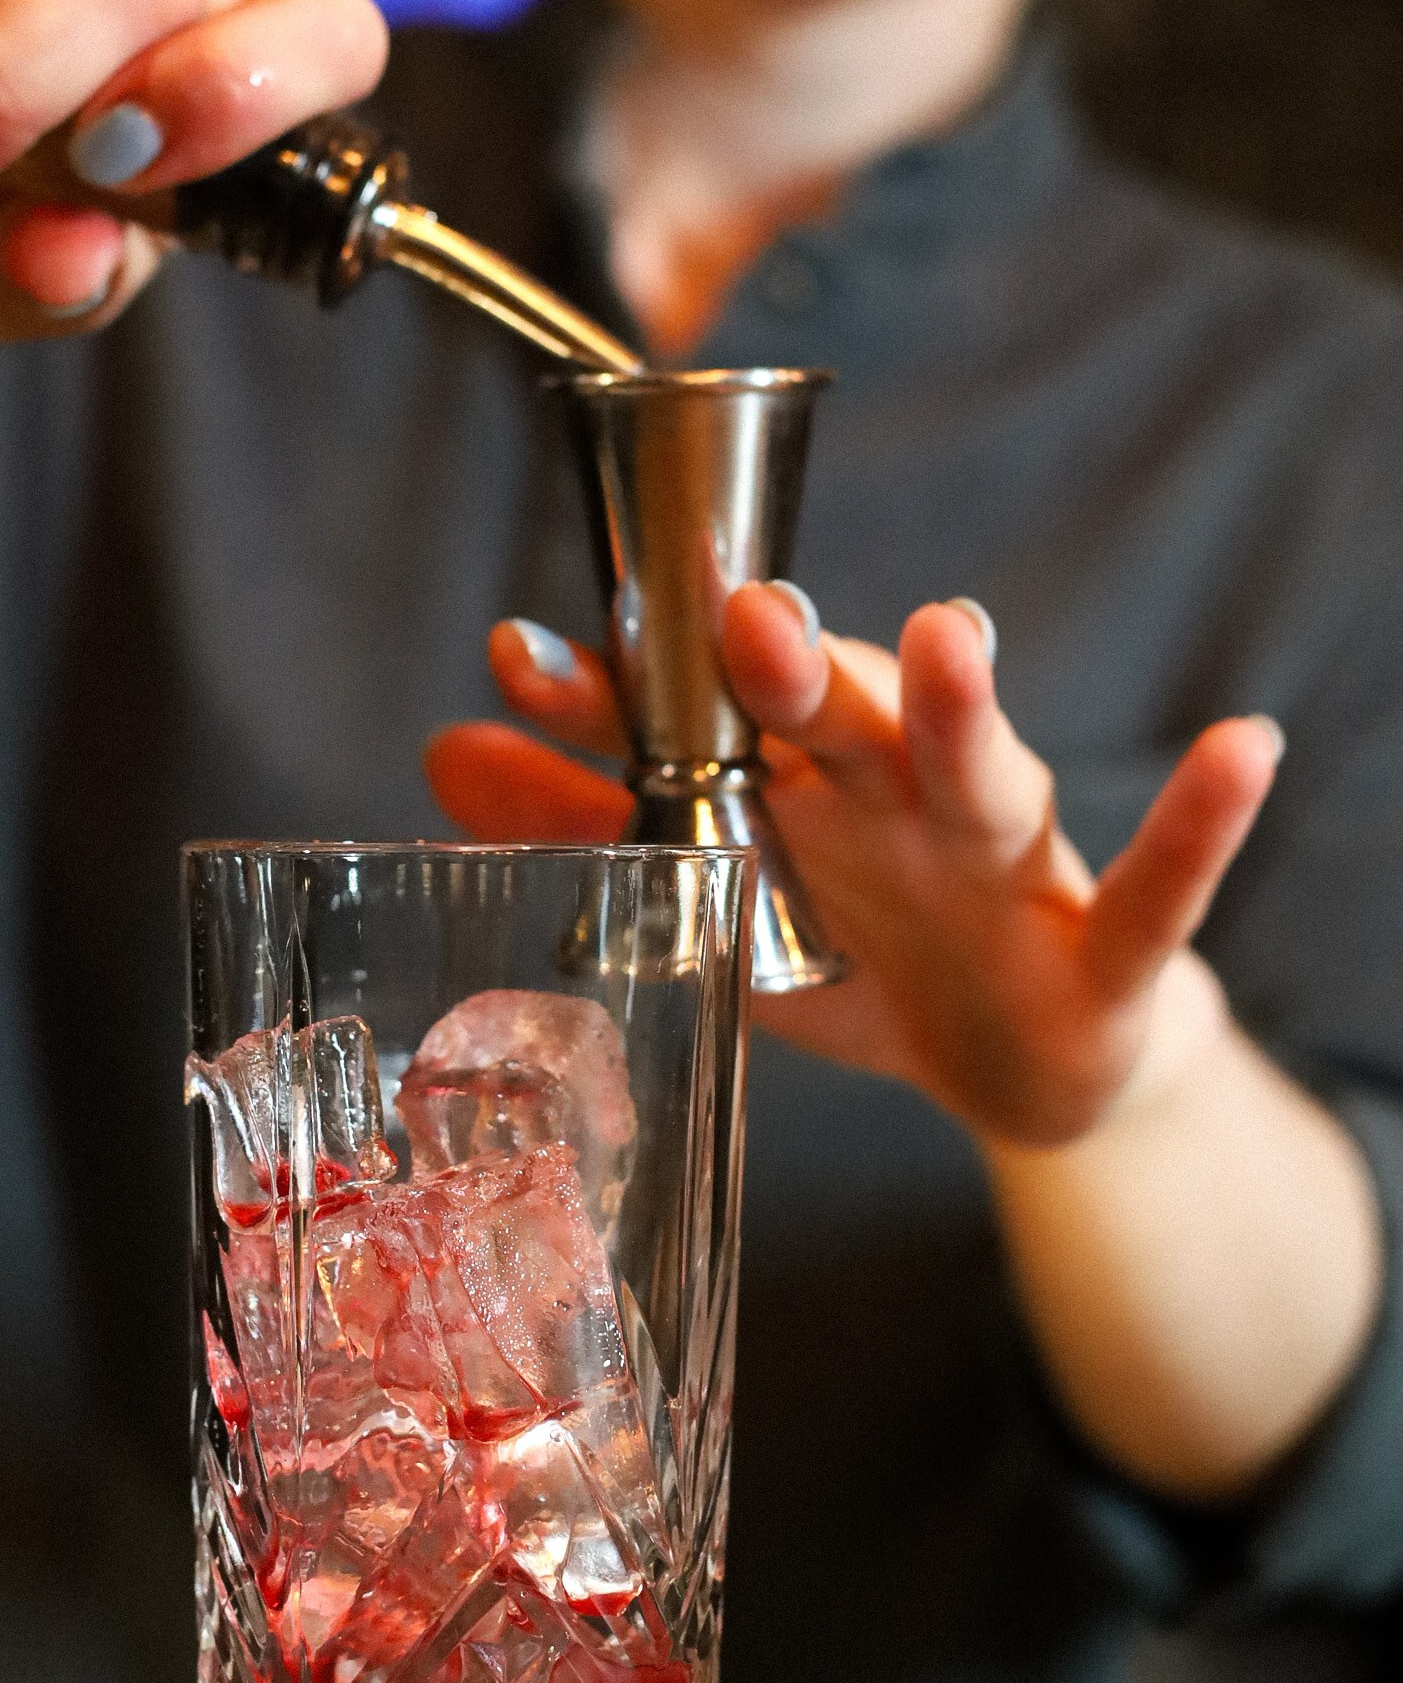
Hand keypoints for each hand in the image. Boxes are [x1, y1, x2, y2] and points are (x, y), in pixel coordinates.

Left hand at [426, 588, 1283, 1148]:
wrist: (1027, 1072)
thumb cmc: (869, 957)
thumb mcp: (725, 907)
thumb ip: (595, 827)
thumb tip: (439, 749)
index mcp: (804, 788)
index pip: (700, 721)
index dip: (615, 692)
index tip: (516, 655)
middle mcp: (900, 801)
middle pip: (839, 718)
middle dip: (787, 667)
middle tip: (737, 611)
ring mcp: (1008, 868)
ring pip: (987, 777)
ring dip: (966, 707)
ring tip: (954, 629)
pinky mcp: (1107, 949)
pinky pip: (1165, 884)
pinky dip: (1206, 819)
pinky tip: (1242, 749)